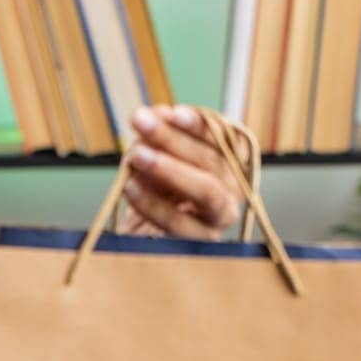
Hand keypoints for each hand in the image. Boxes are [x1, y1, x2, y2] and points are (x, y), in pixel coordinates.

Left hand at [117, 104, 247, 240]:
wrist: (135, 245)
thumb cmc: (149, 196)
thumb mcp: (152, 161)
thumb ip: (158, 138)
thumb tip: (159, 113)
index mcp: (227, 168)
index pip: (225, 139)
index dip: (200, 125)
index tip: (172, 113)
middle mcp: (231, 194)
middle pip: (213, 160)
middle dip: (173, 139)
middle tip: (140, 122)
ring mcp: (218, 222)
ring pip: (206, 190)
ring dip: (168, 169)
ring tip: (134, 155)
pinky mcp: (199, 247)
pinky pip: (179, 223)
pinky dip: (152, 203)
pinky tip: (129, 186)